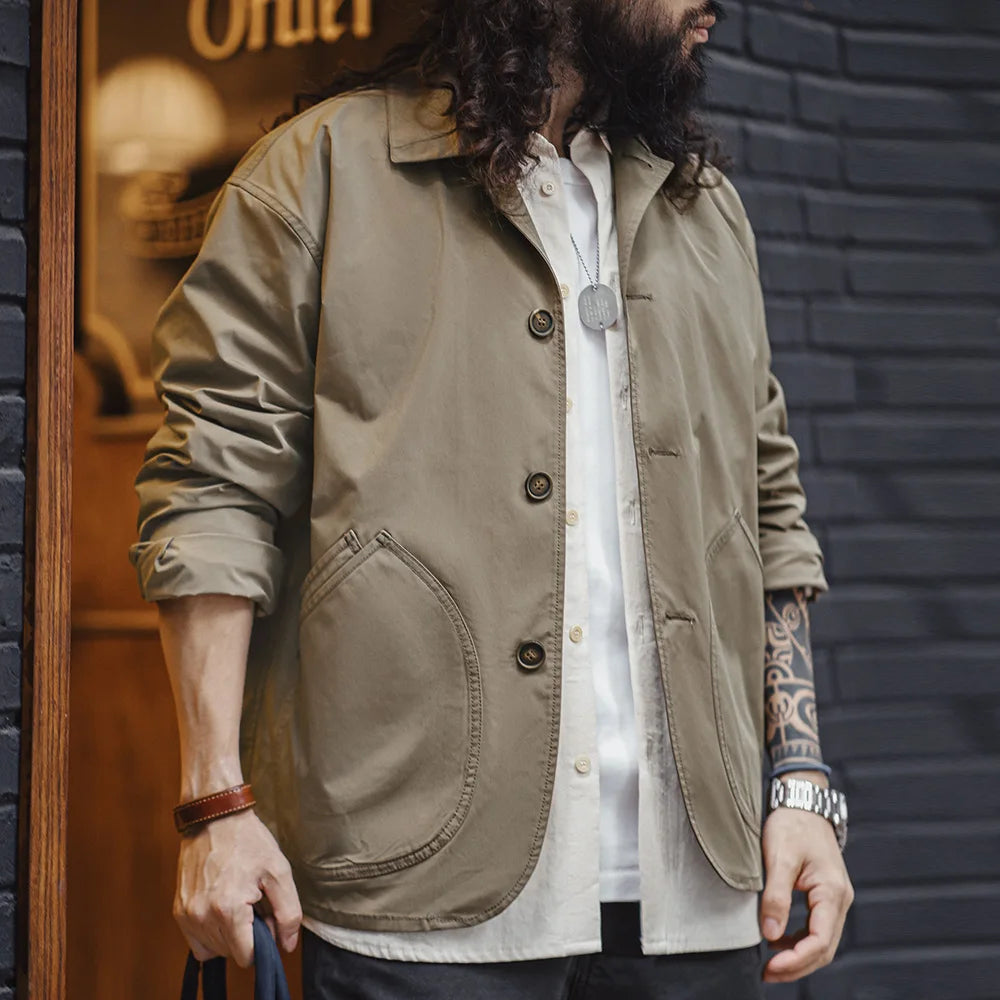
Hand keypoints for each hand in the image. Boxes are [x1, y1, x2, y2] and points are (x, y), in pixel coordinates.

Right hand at [174, 809, 302, 967]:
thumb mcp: (279, 871)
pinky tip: (223, 907)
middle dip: (247, 936)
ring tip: (238, 902)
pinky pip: (196, 940)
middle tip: (254, 904)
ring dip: (229, 935)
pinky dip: (211, 932)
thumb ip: (288, 912)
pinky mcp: (178, 910)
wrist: (215, 816)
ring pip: (212, 950)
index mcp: (228, 909)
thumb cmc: (248, 840)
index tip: (266, 916)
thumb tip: (287, 944)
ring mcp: (187, 914)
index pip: (246, 956)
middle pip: (230, 953)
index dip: (263, 941)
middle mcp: (202, 916)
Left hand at [759, 794, 853, 982]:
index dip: (796, 960)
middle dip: (797, 965)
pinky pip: (817, 927)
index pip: (820, 941)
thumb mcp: (779, 857)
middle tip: (767, 973)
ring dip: (798, 956)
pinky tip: (778, 940)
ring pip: (822, 940)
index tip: (770, 967)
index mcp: (832, 891)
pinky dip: (799, 940)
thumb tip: (770, 934)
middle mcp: (840, 899)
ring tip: (770, 963)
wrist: (803, 802)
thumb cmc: (792, 824)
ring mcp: (835, 898)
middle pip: (824, 948)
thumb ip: (776, 896)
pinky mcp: (825, 894)